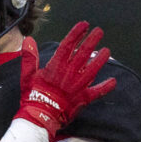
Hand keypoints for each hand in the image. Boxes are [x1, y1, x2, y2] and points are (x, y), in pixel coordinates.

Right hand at [16, 21, 116, 138]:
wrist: (40, 117)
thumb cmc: (32, 96)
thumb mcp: (27, 76)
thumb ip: (29, 57)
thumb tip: (28, 40)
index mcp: (55, 67)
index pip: (68, 45)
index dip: (76, 34)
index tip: (84, 24)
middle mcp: (69, 73)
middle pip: (83, 53)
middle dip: (92, 40)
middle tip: (99, 31)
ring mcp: (78, 85)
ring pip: (93, 69)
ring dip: (101, 59)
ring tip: (107, 50)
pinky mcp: (83, 98)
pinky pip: (97, 91)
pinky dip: (106, 86)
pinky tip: (113, 81)